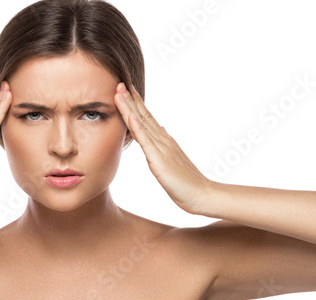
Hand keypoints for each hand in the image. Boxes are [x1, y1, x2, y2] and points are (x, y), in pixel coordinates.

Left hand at [114, 82, 210, 213]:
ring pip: (142, 123)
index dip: (135, 104)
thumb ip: (165, 143)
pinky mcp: (159, 160)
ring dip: (129, 107)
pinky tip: (130, 115)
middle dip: (129, 99)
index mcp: (163, 140)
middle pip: (143, 115)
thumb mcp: (172, 158)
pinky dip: (137, 127)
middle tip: (119, 82)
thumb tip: (160, 128)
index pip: (146, 118)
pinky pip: (146, 141)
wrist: (201, 195)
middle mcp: (162, 139)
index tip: (125, 89)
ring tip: (120, 92)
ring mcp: (161, 148)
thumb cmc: (186, 181)